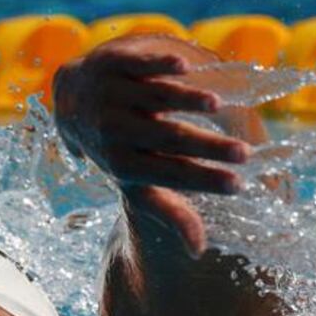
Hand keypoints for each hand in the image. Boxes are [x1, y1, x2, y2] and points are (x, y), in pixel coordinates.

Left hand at [53, 34, 253, 255]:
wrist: (71, 100)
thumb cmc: (115, 147)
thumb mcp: (134, 182)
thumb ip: (167, 211)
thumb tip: (198, 251)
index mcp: (123, 163)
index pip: (169, 174)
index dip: (203, 180)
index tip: (238, 185)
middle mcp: (116, 130)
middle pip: (166, 138)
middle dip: (206, 147)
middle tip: (244, 154)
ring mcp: (114, 95)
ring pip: (154, 98)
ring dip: (186, 100)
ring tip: (218, 105)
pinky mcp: (113, 64)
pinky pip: (139, 65)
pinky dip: (159, 65)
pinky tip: (186, 66)